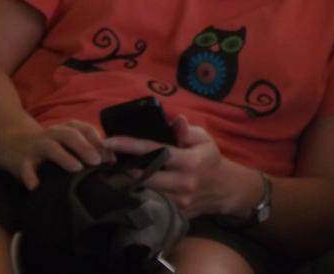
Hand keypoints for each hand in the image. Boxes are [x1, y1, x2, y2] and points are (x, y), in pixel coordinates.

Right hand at [0, 119, 111, 189]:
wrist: (13, 142)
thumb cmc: (51, 145)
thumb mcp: (69, 142)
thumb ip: (89, 147)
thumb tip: (113, 160)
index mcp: (67, 128)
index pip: (86, 129)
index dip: (99, 141)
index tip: (111, 157)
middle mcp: (53, 134)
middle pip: (70, 135)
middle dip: (85, 146)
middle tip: (97, 161)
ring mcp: (37, 146)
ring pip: (50, 147)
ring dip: (64, 157)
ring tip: (76, 168)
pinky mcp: (22, 160)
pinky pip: (26, 168)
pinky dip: (30, 176)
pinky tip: (37, 186)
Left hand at [104, 114, 241, 217]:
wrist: (224, 189)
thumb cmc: (209, 158)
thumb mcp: (204, 138)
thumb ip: (187, 130)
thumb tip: (175, 120)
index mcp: (191, 161)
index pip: (155, 151)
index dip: (129, 145)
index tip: (108, 141)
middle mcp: (184, 183)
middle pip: (144, 175)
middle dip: (126, 166)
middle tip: (110, 158)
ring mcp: (179, 202)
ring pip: (146, 191)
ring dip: (132, 180)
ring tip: (120, 169)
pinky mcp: (176, 214)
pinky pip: (153, 202)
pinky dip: (143, 192)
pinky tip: (137, 184)